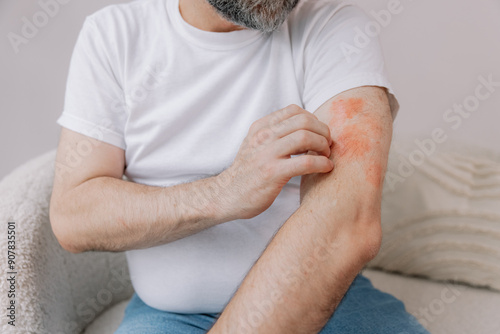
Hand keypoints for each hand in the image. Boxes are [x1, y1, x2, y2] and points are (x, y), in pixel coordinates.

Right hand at [218, 104, 333, 219]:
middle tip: (327, 145)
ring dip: (323, 146)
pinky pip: (306, 162)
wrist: (227, 196)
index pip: (293, 110)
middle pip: (304, 121)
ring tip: (326, 156)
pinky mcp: (273, 173)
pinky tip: (326, 168)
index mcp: (260, 127)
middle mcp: (263, 137)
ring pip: (306, 137)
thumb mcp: (255, 145)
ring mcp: (267, 154)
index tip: (318, 134)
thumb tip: (306, 128)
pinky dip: (322, 163)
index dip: (313, 120)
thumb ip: (274, 134)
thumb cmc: (248, 172)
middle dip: (322, 131)